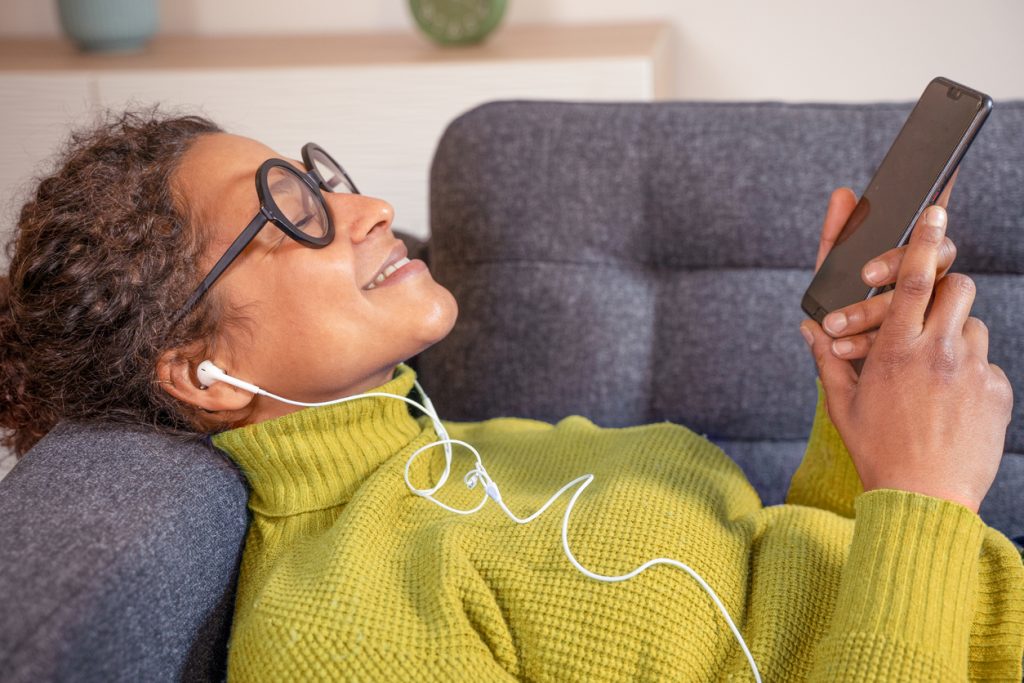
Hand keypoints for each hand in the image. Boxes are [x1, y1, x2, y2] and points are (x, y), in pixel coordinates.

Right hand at [801, 203, 1012, 512]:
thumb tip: (808, 328)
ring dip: (953, 334)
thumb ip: (827, 358)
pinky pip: (986, 364)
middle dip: (944, 283)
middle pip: (956, 287)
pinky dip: (969, 372)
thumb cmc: (877, 450)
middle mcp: (938, 354)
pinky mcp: (997, 392)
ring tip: (933, 369)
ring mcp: (973, 372)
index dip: (924, 241)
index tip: (935, 213)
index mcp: (895, 351)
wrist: (923, 499)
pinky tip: (950, 401)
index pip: (914, 280)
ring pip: (972, 325)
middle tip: (928, 303)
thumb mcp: (842, 403)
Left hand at [811, 172, 957, 360]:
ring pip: (914, 306)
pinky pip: (900, 343)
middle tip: (866, 275)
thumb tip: (843, 193)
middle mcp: (928, 284)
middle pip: (929, 265)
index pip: (931, 237)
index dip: (926, 230)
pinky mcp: (918, 347)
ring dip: (871, 311)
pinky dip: (865, 343)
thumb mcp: (833, 272)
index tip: (915, 223)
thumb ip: (837, 235)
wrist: (841, 359)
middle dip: (896, 265)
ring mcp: (927, 317)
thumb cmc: (844, 306)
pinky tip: (842, 347)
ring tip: (835, 325)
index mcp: (914, 261)